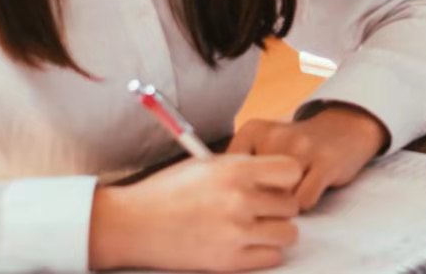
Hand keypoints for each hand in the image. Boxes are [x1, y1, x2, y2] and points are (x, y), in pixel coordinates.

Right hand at [88, 154, 303, 271]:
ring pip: (288, 233)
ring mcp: (236, 233)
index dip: (285, 178)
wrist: (133, 224)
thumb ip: (243, 167)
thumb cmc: (167, 191)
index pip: (292, 171)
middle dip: (278, 206)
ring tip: (256, 228)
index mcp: (236, 171)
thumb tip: (273, 175)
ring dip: (276, 231)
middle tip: (260, 209)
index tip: (274, 183)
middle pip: (291, 205)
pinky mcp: (229, 261)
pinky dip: (264, 252)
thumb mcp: (206, 165)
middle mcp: (240, 201)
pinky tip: (247, 244)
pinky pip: (272, 257)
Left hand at [227, 105, 388, 210]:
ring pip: (278, 198)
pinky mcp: (326, 162)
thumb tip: (222, 201)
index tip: (247, 192)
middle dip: (261, 202)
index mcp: (253, 130)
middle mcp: (275, 136)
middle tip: (271, 197)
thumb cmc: (295, 146)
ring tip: (291, 195)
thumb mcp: (262, 145)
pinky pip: (304, 200)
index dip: (239, 192)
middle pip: (254, 190)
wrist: (343, 128)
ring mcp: (302, 147)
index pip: (230, 176)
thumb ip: (238, 167)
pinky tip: (309, 192)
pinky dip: (305, 204)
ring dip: (284, 205)